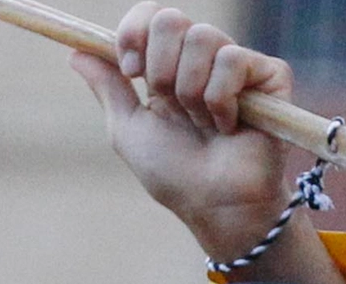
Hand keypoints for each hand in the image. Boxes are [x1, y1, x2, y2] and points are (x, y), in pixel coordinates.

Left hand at [73, 3, 295, 262]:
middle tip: (168, 104)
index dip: (134, 32)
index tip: (130, 70)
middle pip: (171, 20)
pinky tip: (227, 126)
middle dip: (161, 68)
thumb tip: (75, 52)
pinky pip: (233, 60)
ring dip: (191, 92)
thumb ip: (107, 87)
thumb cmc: (172, 174)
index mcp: (168, 65)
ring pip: (202, 39)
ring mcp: (237, 64)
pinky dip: (220, 100)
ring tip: (202, 124)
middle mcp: (202, 58)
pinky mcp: (270, 74)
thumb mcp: (128, 128)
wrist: (211, 204)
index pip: (150, 16)